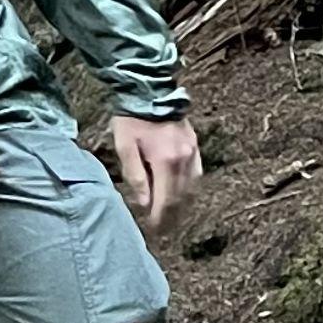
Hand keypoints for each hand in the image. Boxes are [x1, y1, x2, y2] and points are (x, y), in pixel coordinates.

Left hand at [110, 113, 202, 237]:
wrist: (150, 90)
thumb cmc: (132, 119)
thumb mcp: (125, 147)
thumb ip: (136, 177)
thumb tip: (144, 204)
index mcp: (166, 161)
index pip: (165, 200)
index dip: (160, 218)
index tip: (153, 231)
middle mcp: (183, 159)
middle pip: (180, 198)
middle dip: (170, 217)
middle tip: (162, 231)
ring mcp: (192, 152)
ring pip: (191, 189)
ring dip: (182, 207)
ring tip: (172, 220)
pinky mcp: (195, 146)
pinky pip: (196, 175)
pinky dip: (190, 190)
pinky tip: (183, 198)